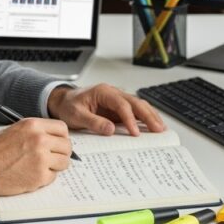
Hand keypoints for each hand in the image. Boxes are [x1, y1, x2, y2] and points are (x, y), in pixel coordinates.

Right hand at [0, 118, 71, 195]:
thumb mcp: (15, 130)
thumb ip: (36, 132)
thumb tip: (54, 138)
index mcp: (33, 125)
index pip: (62, 128)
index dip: (62, 137)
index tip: (59, 143)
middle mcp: (40, 139)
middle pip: (67, 146)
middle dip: (61, 153)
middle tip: (53, 158)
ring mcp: (41, 158)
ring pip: (64, 162)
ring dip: (55, 166)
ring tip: (40, 167)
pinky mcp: (39, 176)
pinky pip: (53, 177)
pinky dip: (45, 178)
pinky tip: (31, 175)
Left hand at [47, 84, 165, 135]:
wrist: (63, 101)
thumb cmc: (69, 105)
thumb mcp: (75, 115)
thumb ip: (93, 121)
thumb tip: (110, 129)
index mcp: (103, 92)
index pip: (121, 104)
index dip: (129, 118)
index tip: (134, 132)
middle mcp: (113, 93)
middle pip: (136, 102)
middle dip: (148, 116)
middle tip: (158, 129)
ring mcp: (117, 100)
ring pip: (139, 105)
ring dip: (150, 116)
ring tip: (160, 128)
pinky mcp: (118, 108)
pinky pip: (135, 112)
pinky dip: (145, 118)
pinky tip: (152, 126)